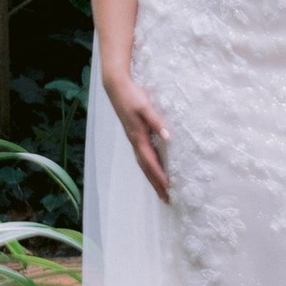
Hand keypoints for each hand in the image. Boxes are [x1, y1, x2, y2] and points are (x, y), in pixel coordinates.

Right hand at [104, 68, 171, 202]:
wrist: (116, 86)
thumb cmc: (131, 95)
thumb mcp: (145, 107)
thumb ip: (157, 122)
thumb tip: (168, 138)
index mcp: (138, 137)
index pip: (151, 162)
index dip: (160, 177)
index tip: (169, 189)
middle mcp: (135, 141)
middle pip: (146, 168)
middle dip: (156, 184)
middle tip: (166, 199)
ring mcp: (133, 138)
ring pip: (143, 163)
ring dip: (152, 177)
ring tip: (162, 190)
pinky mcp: (134, 134)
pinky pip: (142, 155)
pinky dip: (149, 166)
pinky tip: (154, 167)